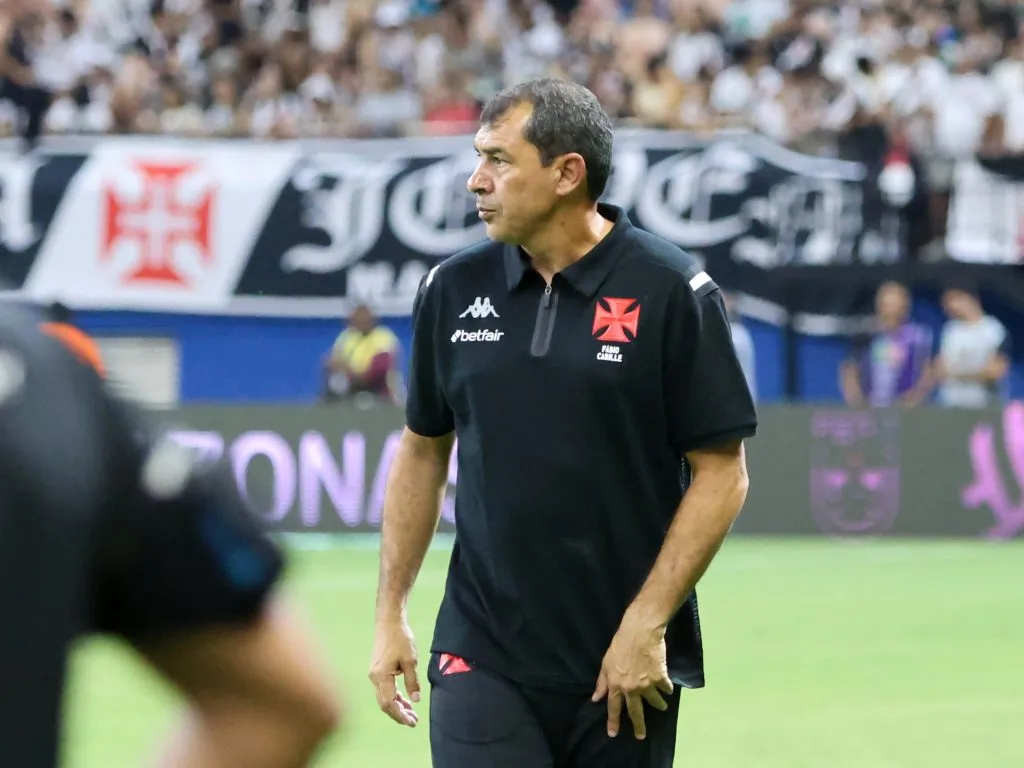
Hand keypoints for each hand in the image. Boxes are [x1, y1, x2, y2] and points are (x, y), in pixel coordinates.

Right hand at [369, 617, 420, 726]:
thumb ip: (412, 681)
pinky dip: (395, 697)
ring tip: (412, 714)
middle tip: (414, 722)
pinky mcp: (377, 671)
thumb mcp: (410, 660)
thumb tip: (416, 700)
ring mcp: (374, 674)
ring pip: (384, 697)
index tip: (411, 722)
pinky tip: (405, 701)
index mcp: (381, 676)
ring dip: (397, 707)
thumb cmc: (400, 638)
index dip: (400, 715)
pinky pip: (385, 689)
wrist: (389, 622)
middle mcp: (374, 678)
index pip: (389, 703)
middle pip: (384, 704)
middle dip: (398, 714)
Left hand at [591, 609, 672, 740]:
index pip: (613, 708)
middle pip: (635, 712)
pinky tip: (668, 689)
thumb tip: (596, 699)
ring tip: (662, 707)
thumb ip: (602, 683)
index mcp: (615, 685)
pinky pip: (666, 688)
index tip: (613, 734)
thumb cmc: (620, 644)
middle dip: (639, 726)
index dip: (613, 722)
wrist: (640, 632)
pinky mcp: (660, 678)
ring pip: (654, 702)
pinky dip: (667, 689)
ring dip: (659, 705)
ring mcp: (647, 685)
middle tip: (641, 736)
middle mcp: (631, 689)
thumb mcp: (605, 663)